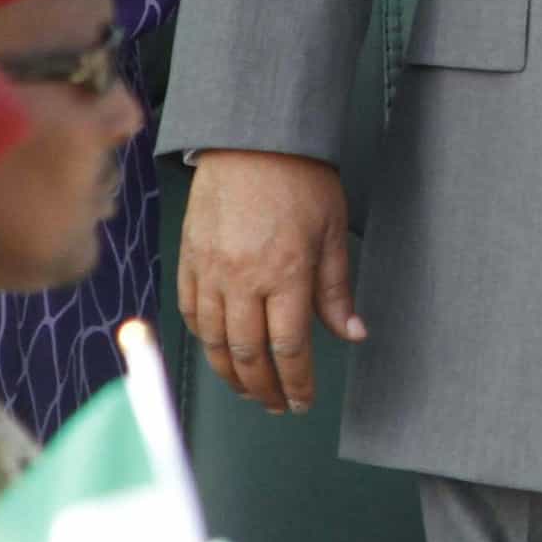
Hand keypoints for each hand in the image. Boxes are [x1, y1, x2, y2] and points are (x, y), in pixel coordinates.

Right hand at [180, 151, 365, 413]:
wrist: (252, 137)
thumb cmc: (299, 177)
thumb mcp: (333, 229)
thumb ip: (336, 288)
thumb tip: (352, 333)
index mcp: (285, 273)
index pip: (289, 349)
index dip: (297, 383)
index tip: (303, 400)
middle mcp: (243, 280)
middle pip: (248, 355)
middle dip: (264, 389)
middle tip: (277, 404)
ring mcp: (210, 271)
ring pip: (214, 342)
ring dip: (231, 374)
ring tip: (248, 388)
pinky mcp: (189, 258)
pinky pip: (190, 312)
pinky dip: (203, 339)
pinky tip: (217, 349)